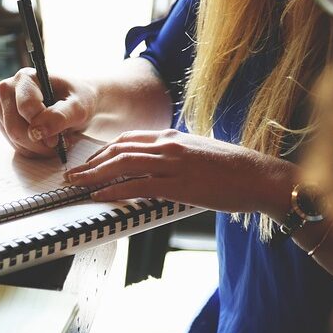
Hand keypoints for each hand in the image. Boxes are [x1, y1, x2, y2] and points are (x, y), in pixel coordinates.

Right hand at [0, 68, 95, 157]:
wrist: (76, 103)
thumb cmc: (78, 100)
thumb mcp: (78, 107)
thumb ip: (60, 116)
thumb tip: (37, 131)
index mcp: (26, 78)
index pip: (25, 107)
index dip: (42, 126)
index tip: (58, 139)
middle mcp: (9, 89)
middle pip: (14, 127)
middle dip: (38, 142)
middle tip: (59, 144)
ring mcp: (4, 107)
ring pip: (14, 139)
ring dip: (37, 148)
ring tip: (56, 141)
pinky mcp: (5, 123)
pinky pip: (15, 145)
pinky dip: (33, 150)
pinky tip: (47, 143)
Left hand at [63, 129, 294, 214]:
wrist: (259, 176)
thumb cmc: (233, 170)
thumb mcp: (199, 153)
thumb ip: (176, 156)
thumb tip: (159, 167)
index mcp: (172, 136)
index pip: (128, 139)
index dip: (104, 151)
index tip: (90, 162)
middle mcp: (168, 145)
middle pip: (119, 149)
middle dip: (91, 162)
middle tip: (73, 174)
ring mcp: (172, 163)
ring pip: (122, 164)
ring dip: (94, 175)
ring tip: (77, 184)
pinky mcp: (178, 183)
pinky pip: (137, 185)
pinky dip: (114, 190)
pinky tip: (99, 196)